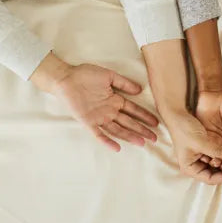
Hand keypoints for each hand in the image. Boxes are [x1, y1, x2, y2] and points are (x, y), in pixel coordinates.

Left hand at [31, 53, 157, 151]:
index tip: (156, 123)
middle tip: (154, 138)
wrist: (66, 78)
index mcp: (114, 100)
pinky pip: (98, 134)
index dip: (144, 116)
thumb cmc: (86, 74)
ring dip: (129, 136)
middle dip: (141, 130)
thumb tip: (140, 89)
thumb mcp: (108, 75)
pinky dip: (107, 141)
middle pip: (129, 122)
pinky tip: (117, 148)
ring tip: (142, 142)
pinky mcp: (88, 121)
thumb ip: (124, 83)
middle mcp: (109, 111)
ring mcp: (99, 117)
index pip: (133, 110)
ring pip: (117, 129)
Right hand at [167, 111, 221, 184]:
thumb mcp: (201, 142)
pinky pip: (219, 156)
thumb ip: (218, 152)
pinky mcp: (205, 149)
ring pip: (219, 165)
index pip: (211, 179)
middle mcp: (195, 165)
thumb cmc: (184, 128)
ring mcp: (201, 157)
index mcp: (190, 168)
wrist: (178, 112)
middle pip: (216, 174)